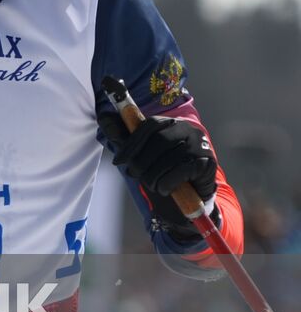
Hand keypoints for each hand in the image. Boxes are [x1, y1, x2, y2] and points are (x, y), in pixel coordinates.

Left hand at [99, 112, 218, 235]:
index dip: (131, 144)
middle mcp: (187, 129)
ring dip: (153, 176)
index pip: (148, 126)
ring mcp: (200, 144)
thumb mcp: (139, 154)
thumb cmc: (162, 171)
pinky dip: (167, 183)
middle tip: (134, 175)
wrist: (189, 196)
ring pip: (169, 157)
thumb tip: (103, 116)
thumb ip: (123, 136)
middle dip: (141, 161)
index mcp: (170, 122)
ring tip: (150, 184)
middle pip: (158, 141)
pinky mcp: (207, 162)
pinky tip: (164, 189)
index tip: (118, 161)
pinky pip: (182, 170)